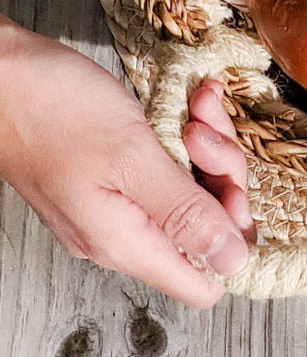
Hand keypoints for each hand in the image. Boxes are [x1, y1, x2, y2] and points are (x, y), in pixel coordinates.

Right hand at [0, 20, 254, 307]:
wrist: (3, 75)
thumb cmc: (53, 110)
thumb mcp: (131, 157)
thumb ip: (183, 211)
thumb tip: (233, 259)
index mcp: (126, 242)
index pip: (202, 281)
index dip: (231, 237)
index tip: (228, 186)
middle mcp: (124, 232)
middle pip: (205, 227)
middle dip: (221, 174)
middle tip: (202, 131)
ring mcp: (118, 202)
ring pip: (192, 188)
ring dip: (206, 145)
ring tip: (196, 108)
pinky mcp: (116, 171)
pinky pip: (169, 164)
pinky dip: (185, 132)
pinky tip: (189, 102)